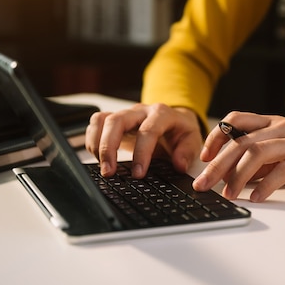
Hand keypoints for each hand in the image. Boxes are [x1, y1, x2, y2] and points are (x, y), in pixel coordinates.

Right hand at [85, 103, 202, 177]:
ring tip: (103, 167)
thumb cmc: (181, 132)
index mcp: (162, 114)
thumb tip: (178, 164)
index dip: (142, 152)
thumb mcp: (192, 141)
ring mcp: (125, 114)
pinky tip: (98, 158)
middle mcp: (140, 111)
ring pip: (102, 120)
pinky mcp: (114, 120)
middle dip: (109, 147)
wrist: (175, 121)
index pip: (148, 130)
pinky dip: (92, 141)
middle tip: (109, 172)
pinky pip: (96, 123)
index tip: (138, 174)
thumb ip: (187, 152)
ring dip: (97, 144)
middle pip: (117, 120)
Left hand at [192, 112, 284, 201]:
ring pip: (258, 153)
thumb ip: (260, 159)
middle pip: (241, 142)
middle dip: (217, 164)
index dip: (216, 137)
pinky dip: (267, 185)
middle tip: (203, 184)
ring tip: (229, 193)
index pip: (235, 121)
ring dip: (238, 176)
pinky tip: (257, 197)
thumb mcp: (284, 149)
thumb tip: (231, 175)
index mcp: (272, 123)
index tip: (204, 157)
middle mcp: (282, 128)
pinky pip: (284, 170)